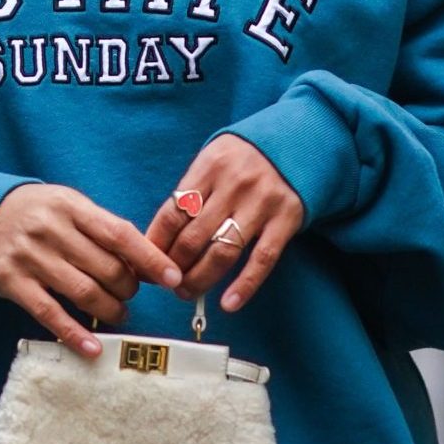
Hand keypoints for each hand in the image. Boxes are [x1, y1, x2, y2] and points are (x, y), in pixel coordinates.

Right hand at [0, 182, 183, 354]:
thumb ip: (105, 231)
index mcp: (71, 206)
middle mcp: (50, 230)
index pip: (119, 234)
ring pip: (83, 293)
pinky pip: (49, 313)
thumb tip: (149, 264)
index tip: (173, 278)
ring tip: (118, 312)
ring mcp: (30, 257)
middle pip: (105, 268)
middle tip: (130, 292)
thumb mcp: (70, 207)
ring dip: (110, 309)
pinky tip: (92, 348)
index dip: (150, 258)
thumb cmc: (39, 213)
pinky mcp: (12, 283)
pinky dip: (74, 333)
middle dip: (128, 287)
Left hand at [143, 135, 304, 316]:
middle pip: (193, 238)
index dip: (156, 245)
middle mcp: (234, 184)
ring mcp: (261, 203)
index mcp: (210, 166)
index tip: (147, 264)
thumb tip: (160, 238)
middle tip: (167, 283)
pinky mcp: (286, 219)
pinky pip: (262, 259)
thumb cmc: (244, 157)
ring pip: (223, 252)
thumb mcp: (214, 159)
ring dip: (201, 280)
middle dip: (174, 268)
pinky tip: (228, 303)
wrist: (296, 140)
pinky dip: (244, 285)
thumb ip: (192, 192)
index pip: (173, 214)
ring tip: (188, 293)